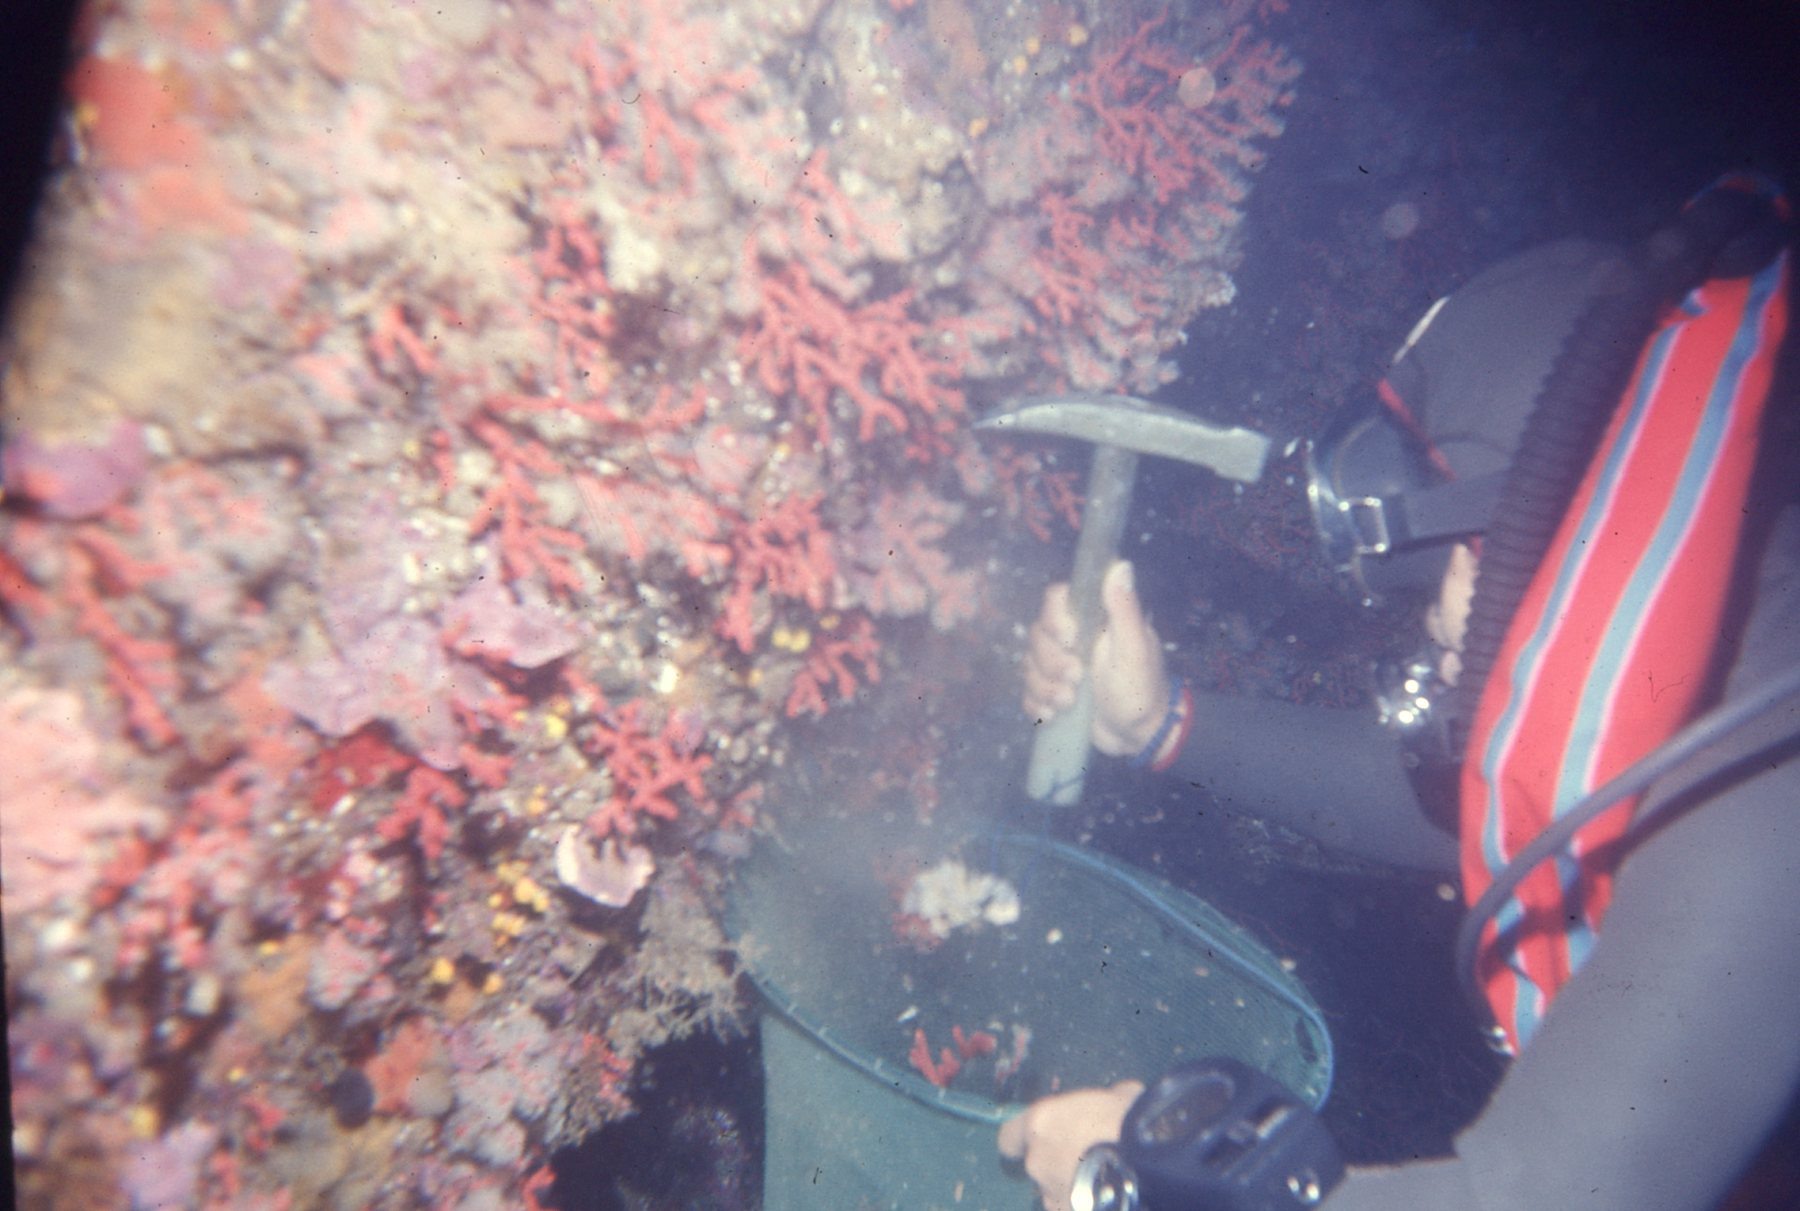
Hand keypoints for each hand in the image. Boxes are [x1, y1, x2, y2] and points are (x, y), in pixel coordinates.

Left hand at [997, 1081, 1144, 1210]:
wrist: (1150, 1166)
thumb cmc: (1131, 1121)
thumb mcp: (1120, 1095)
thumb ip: (1104, 1100)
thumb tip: (1117, 1098)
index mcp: (1039, 1123)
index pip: (1010, 1137)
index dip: (1026, 1139)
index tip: (1046, 1138)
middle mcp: (1037, 1162)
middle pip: (1038, 1166)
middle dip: (1059, 1165)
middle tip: (1092, 1159)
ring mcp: (1052, 1195)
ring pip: (1056, 1193)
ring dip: (1073, 1187)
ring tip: (1106, 1181)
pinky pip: (1074, 1208)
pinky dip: (1088, 1203)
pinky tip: (1111, 1196)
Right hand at [1022, 560, 1172, 756]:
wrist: (1138, 736)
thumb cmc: (1141, 689)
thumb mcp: (1135, 649)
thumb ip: (1124, 608)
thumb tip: (1120, 564)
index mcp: (1092, 619)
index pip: (1055, 598)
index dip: (1054, 620)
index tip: (1070, 641)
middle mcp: (1072, 637)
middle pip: (1036, 635)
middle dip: (1052, 664)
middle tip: (1078, 680)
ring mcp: (1058, 664)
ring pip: (1027, 665)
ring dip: (1045, 688)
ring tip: (1070, 702)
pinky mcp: (1051, 689)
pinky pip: (1026, 691)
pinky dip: (1036, 705)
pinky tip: (1055, 715)